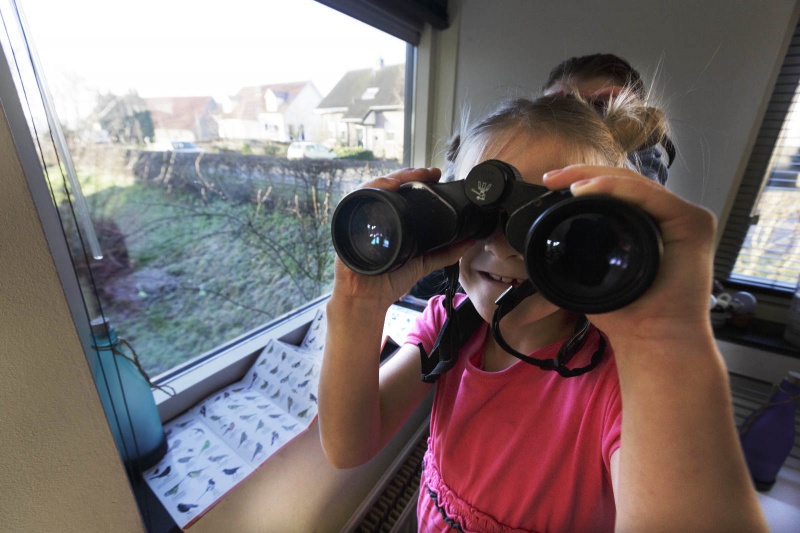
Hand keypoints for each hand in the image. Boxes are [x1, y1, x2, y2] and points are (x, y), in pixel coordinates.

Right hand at [332, 167, 472, 308]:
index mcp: (391, 220)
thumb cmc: (389, 281)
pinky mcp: (349, 224)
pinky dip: (372, 189)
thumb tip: (470, 240)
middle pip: (388, 184)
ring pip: (373, 187)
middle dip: (408, 174)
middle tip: (427, 172)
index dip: (417, 179)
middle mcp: (375, 216)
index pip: (403, 191)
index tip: (435, 174)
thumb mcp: (423, 263)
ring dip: (391, 178)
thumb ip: (445, 252)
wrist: (368, 299)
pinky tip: (387, 186)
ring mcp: (361, 218)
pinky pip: (357, 200)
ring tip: (408, 177)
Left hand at [542, 165, 716, 346]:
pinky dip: (618, 189)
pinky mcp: (694, 223)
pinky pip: (651, 196)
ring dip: (596, 178)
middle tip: (551, 177)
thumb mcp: (591, 276)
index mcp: (646, 226)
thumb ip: (577, 253)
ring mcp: (683, 218)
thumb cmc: (629, 316)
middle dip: (583, 174)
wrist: (655, 341)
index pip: (614, 192)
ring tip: (565, 183)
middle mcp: (667, 218)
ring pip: (635, 184)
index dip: (582, 181)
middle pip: (624, 182)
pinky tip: (588, 191)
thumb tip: (543, 238)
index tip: (549, 183)